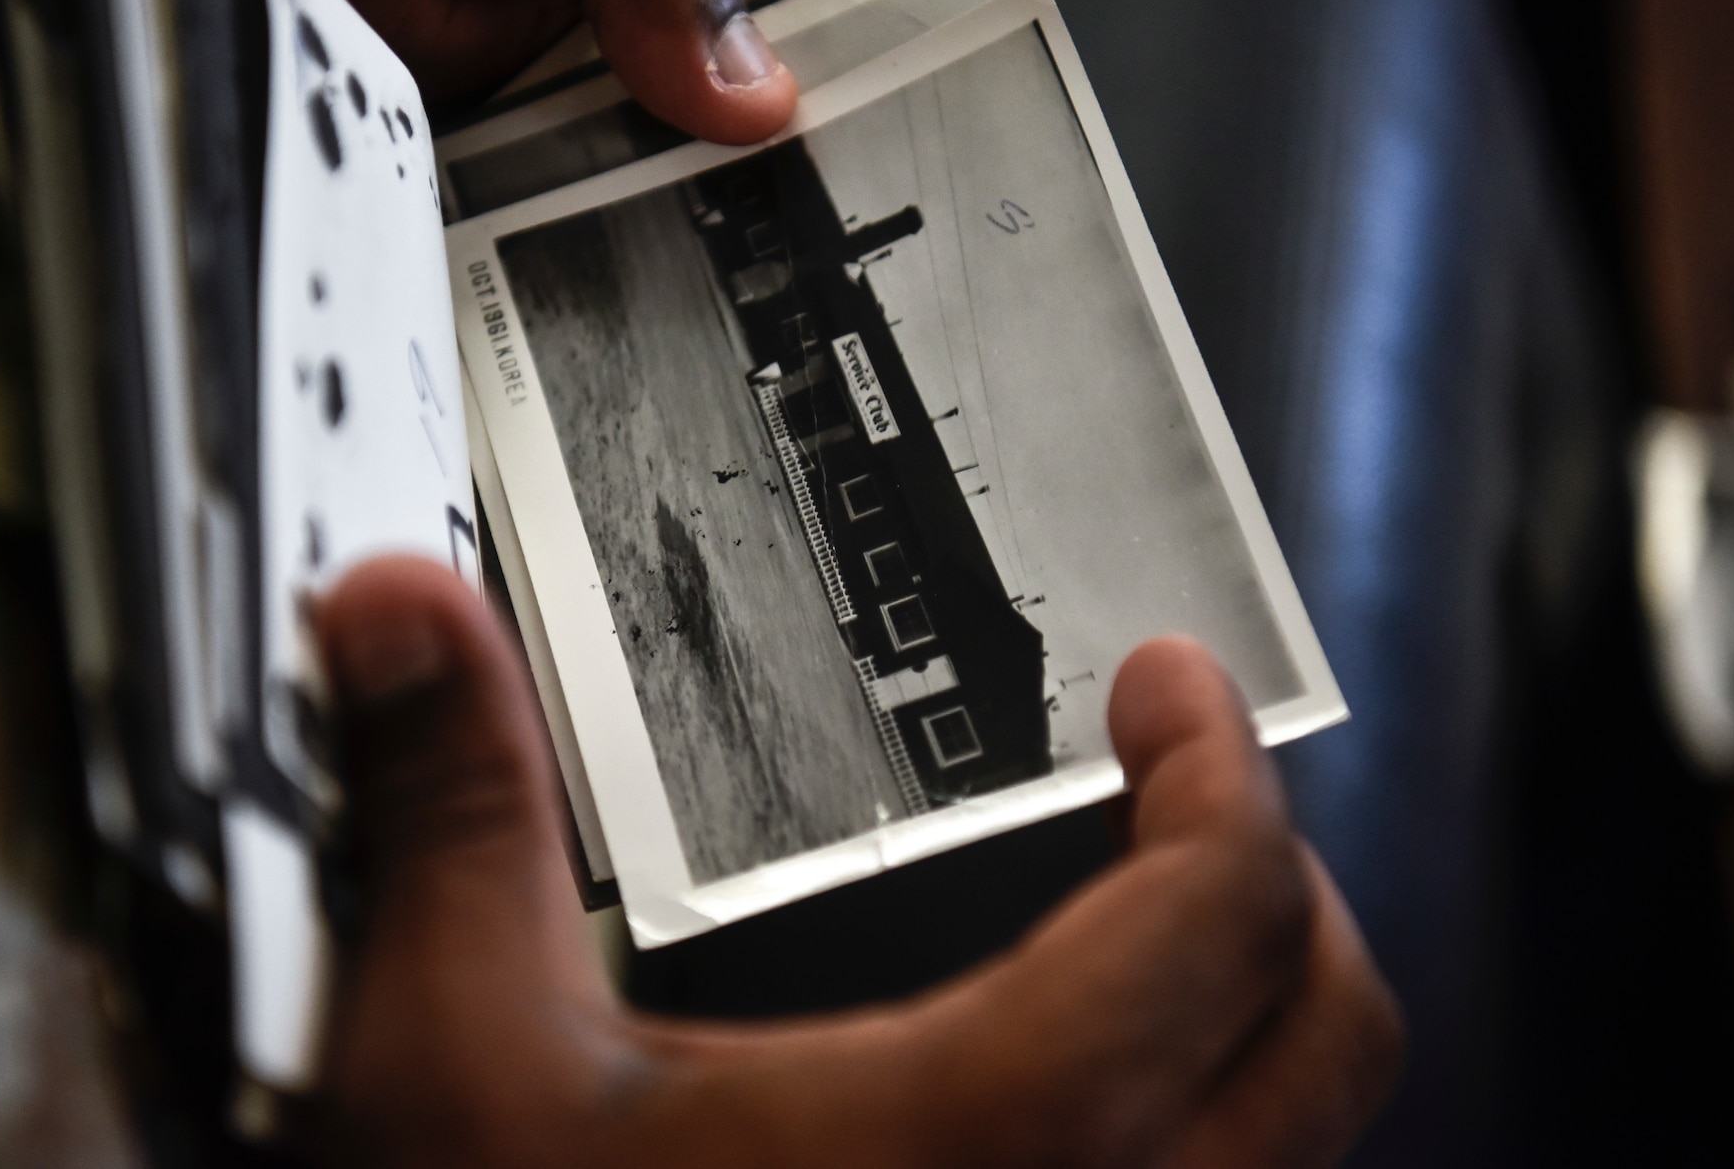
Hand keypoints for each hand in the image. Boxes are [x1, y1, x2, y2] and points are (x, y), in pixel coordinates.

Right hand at [312, 556, 1401, 1166]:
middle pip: (1328, 1033)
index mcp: (974, 1143)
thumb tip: (406, 618)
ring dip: (1244, 1015)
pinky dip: (1194, 1127)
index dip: (1223, 760)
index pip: (1221, 910)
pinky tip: (1054, 1101)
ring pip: (1295, 1149)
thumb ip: (454, 813)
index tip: (1168, 692)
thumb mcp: (458, 1061)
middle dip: (1271, 879)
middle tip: (1179, 793)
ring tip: (1134, 929)